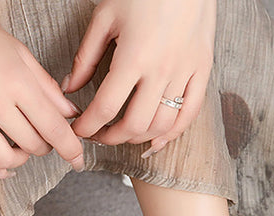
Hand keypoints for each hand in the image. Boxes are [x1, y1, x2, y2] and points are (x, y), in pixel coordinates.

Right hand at [0, 0, 84, 178]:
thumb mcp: (18, 53)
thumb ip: (46, 87)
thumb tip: (70, 114)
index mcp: (15, 80)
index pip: (53, 127)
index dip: (71, 149)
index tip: (78, 160)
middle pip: (32, 145)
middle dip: (44, 147)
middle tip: (41, 138)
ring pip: (4, 159)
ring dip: (19, 160)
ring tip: (19, 150)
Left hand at [63, 0, 215, 153]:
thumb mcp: (105, 17)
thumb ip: (86, 56)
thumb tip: (70, 87)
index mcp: (134, 56)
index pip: (106, 107)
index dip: (88, 126)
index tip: (79, 131)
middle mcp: (162, 70)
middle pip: (135, 125)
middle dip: (111, 138)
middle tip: (99, 135)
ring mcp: (185, 72)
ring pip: (162, 125)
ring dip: (139, 138)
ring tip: (124, 134)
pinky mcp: (202, 69)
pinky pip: (190, 113)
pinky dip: (173, 133)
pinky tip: (157, 139)